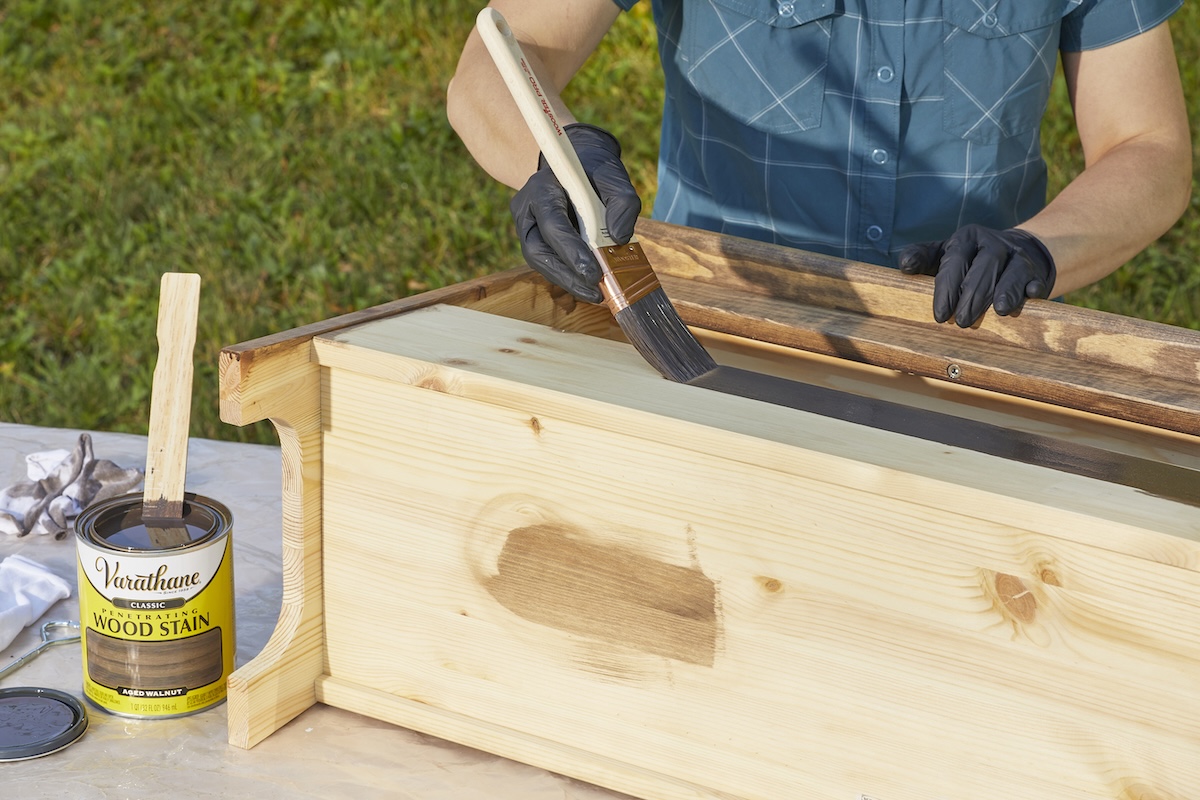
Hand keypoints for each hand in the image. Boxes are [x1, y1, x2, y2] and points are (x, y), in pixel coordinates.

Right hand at [509, 124, 641, 303]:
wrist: (580, 166)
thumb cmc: (596, 171)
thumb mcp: (616, 178)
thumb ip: (623, 202)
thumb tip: (618, 238)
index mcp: (542, 188)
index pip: (552, 224)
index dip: (571, 251)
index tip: (593, 272)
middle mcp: (526, 209)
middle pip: (538, 251)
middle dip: (567, 275)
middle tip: (595, 292)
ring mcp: (527, 227)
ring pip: (540, 262)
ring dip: (568, 281)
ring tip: (596, 293)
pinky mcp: (535, 241)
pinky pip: (548, 263)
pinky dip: (569, 277)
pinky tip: (589, 285)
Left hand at [899, 225, 1055, 327]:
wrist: (1016, 251)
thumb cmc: (970, 260)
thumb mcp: (944, 253)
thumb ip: (922, 257)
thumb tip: (905, 265)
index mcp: (966, 238)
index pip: (955, 261)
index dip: (947, 288)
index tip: (940, 314)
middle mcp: (993, 244)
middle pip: (983, 268)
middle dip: (972, 296)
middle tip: (962, 322)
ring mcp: (1016, 256)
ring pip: (1011, 273)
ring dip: (1005, 291)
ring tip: (1000, 311)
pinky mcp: (1035, 271)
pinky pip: (1034, 278)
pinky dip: (1033, 288)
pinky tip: (1031, 296)